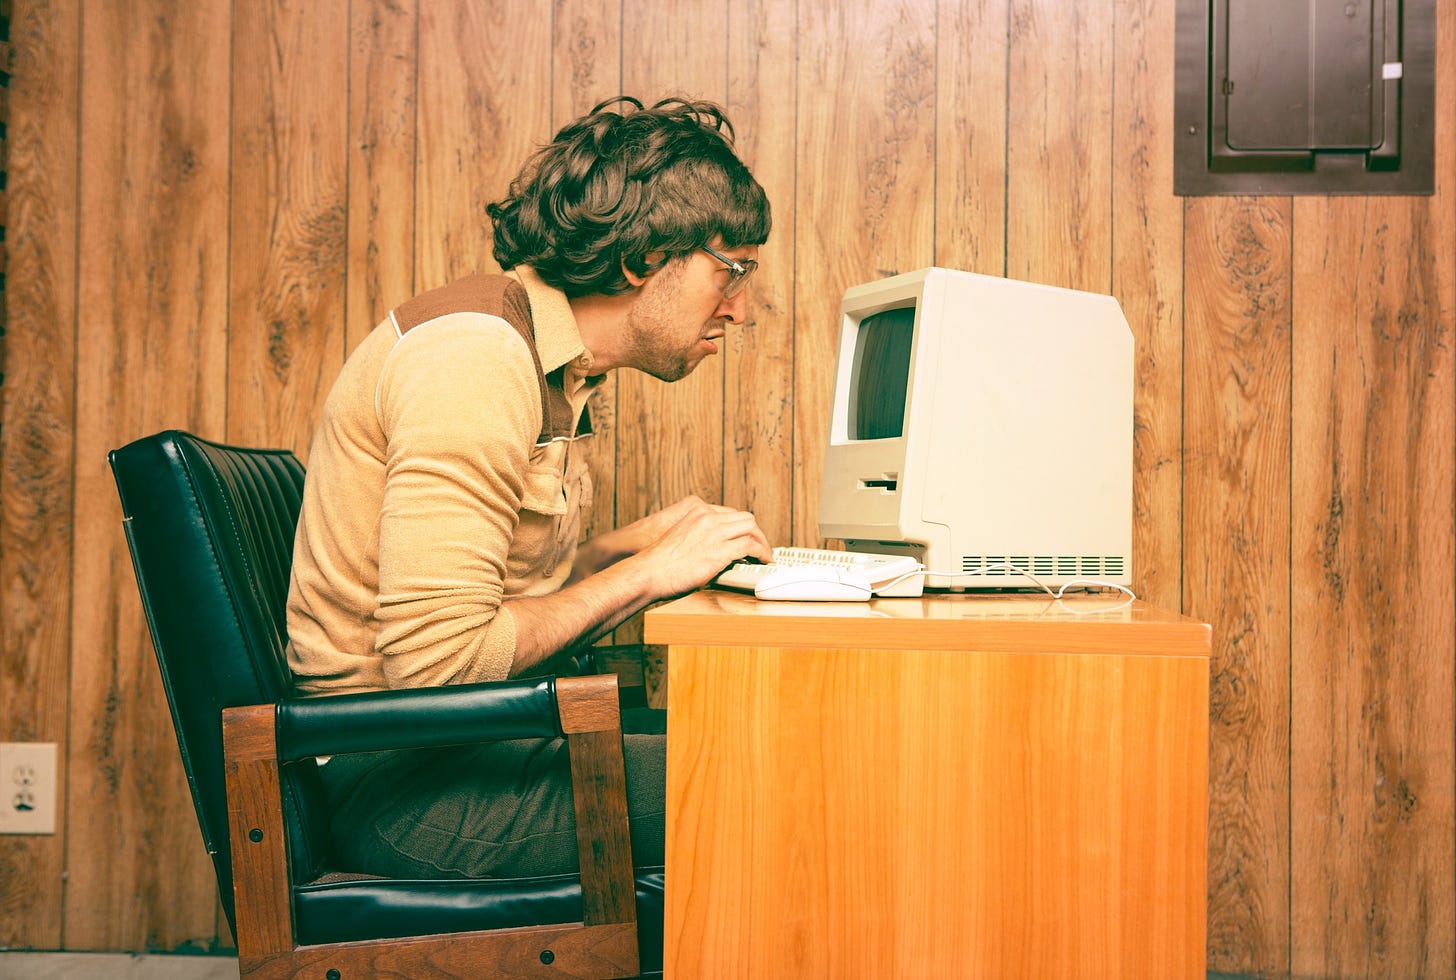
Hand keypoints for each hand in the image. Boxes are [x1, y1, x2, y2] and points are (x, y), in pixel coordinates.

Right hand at [632, 499, 771, 597]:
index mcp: (696, 513)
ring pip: (751, 528)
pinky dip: (761, 553)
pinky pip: (750, 546)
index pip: (729, 514)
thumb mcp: (679, 539)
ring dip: (762, 542)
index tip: (746, 537)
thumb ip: (698, 538)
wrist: (649, 572)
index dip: (741, 528)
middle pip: (744, 518)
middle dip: (755, 533)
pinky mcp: (720, 551)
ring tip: (765, 555)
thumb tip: (712, 552)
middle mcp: (707, 518)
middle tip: (760, 546)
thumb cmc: (658, 563)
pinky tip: (762, 560)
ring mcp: (715, 533)